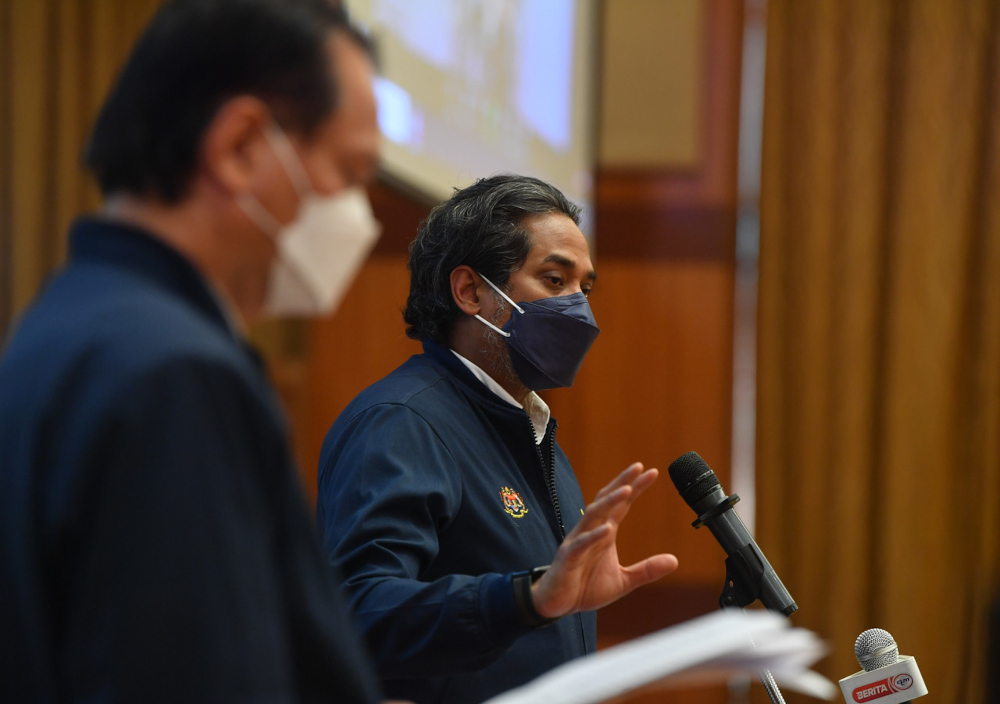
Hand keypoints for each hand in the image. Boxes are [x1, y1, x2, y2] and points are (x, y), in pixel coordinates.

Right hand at [530, 463, 678, 618]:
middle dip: (622, 483)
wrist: (558, 604)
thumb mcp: (623, 581)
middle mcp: (591, 530)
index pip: (621, 504)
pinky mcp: (568, 557)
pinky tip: (607, 530)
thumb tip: (675, 561)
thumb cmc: (586, 587)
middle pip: (607, 500)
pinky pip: (582, 543)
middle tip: (639, 467)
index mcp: (605, 532)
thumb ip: (647, 570)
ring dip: (609, 502)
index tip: (651, 472)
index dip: (635, 487)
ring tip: (626, 490)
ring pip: (593, 515)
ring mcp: (578, 541)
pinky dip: (594, 536)